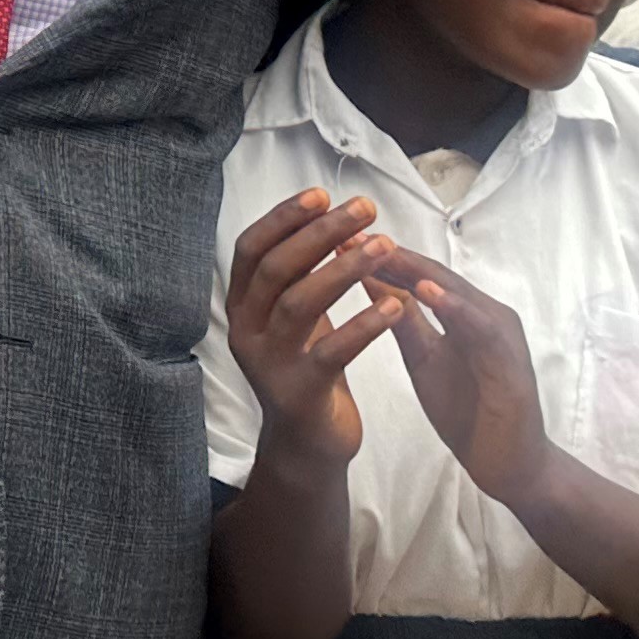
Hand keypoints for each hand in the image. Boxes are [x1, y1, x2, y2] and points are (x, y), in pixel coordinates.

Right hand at [219, 192, 401, 463]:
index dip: (283, 218)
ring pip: (300, 304)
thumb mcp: (294, 317)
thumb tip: (325, 213)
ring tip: (383, 245)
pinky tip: (395, 305)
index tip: (321, 194)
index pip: (251, 249)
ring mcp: (270, 364)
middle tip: (364, 210)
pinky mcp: (300, 393)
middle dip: (320, 233)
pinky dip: (365, 325)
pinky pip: (332, 352)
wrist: (308, 445)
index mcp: (243, 306)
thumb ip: (298, 273)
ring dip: (344, 270)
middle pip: (277, 269)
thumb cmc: (308, 367)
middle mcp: (247, 331)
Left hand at [376, 247, 544, 502]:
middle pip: (435, 275)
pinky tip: (426, 293)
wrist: (509, 466)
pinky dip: (455, 307)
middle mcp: (486, 313)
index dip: (380, 257)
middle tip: (351, 231)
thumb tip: (369, 278)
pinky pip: (481, 327)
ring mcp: (501, 334)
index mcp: (465, 313)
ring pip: (458, 293)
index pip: (419, 275)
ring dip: (419, 271)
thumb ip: (403, 321)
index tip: (338, 238)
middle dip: (393, 254)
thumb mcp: (424, 359)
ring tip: (382, 249)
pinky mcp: (510, 360)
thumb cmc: (468, 411)